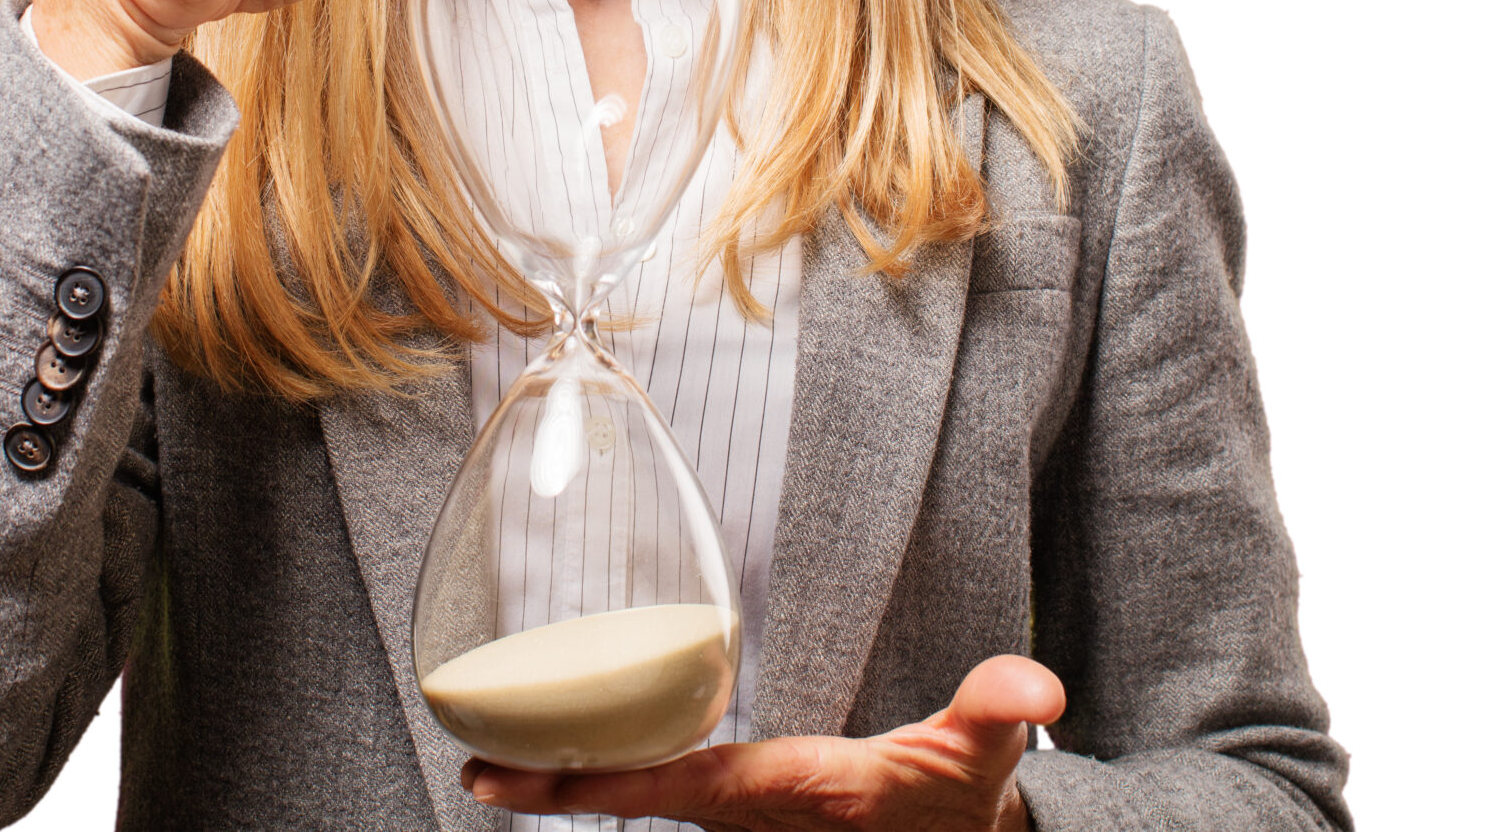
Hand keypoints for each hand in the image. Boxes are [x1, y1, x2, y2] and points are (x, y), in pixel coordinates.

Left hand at [460, 655, 1063, 831]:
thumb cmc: (959, 800)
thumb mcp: (982, 755)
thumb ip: (998, 712)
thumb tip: (1037, 690)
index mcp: (791, 792)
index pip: (677, 784)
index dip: (598, 784)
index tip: (522, 778)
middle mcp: (751, 814)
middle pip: (636, 799)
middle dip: (555, 789)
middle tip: (473, 770)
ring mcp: (741, 818)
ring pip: (641, 799)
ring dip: (571, 785)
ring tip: (493, 762)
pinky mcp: (742, 810)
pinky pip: (661, 794)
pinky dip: (608, 781)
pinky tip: (566, 758)